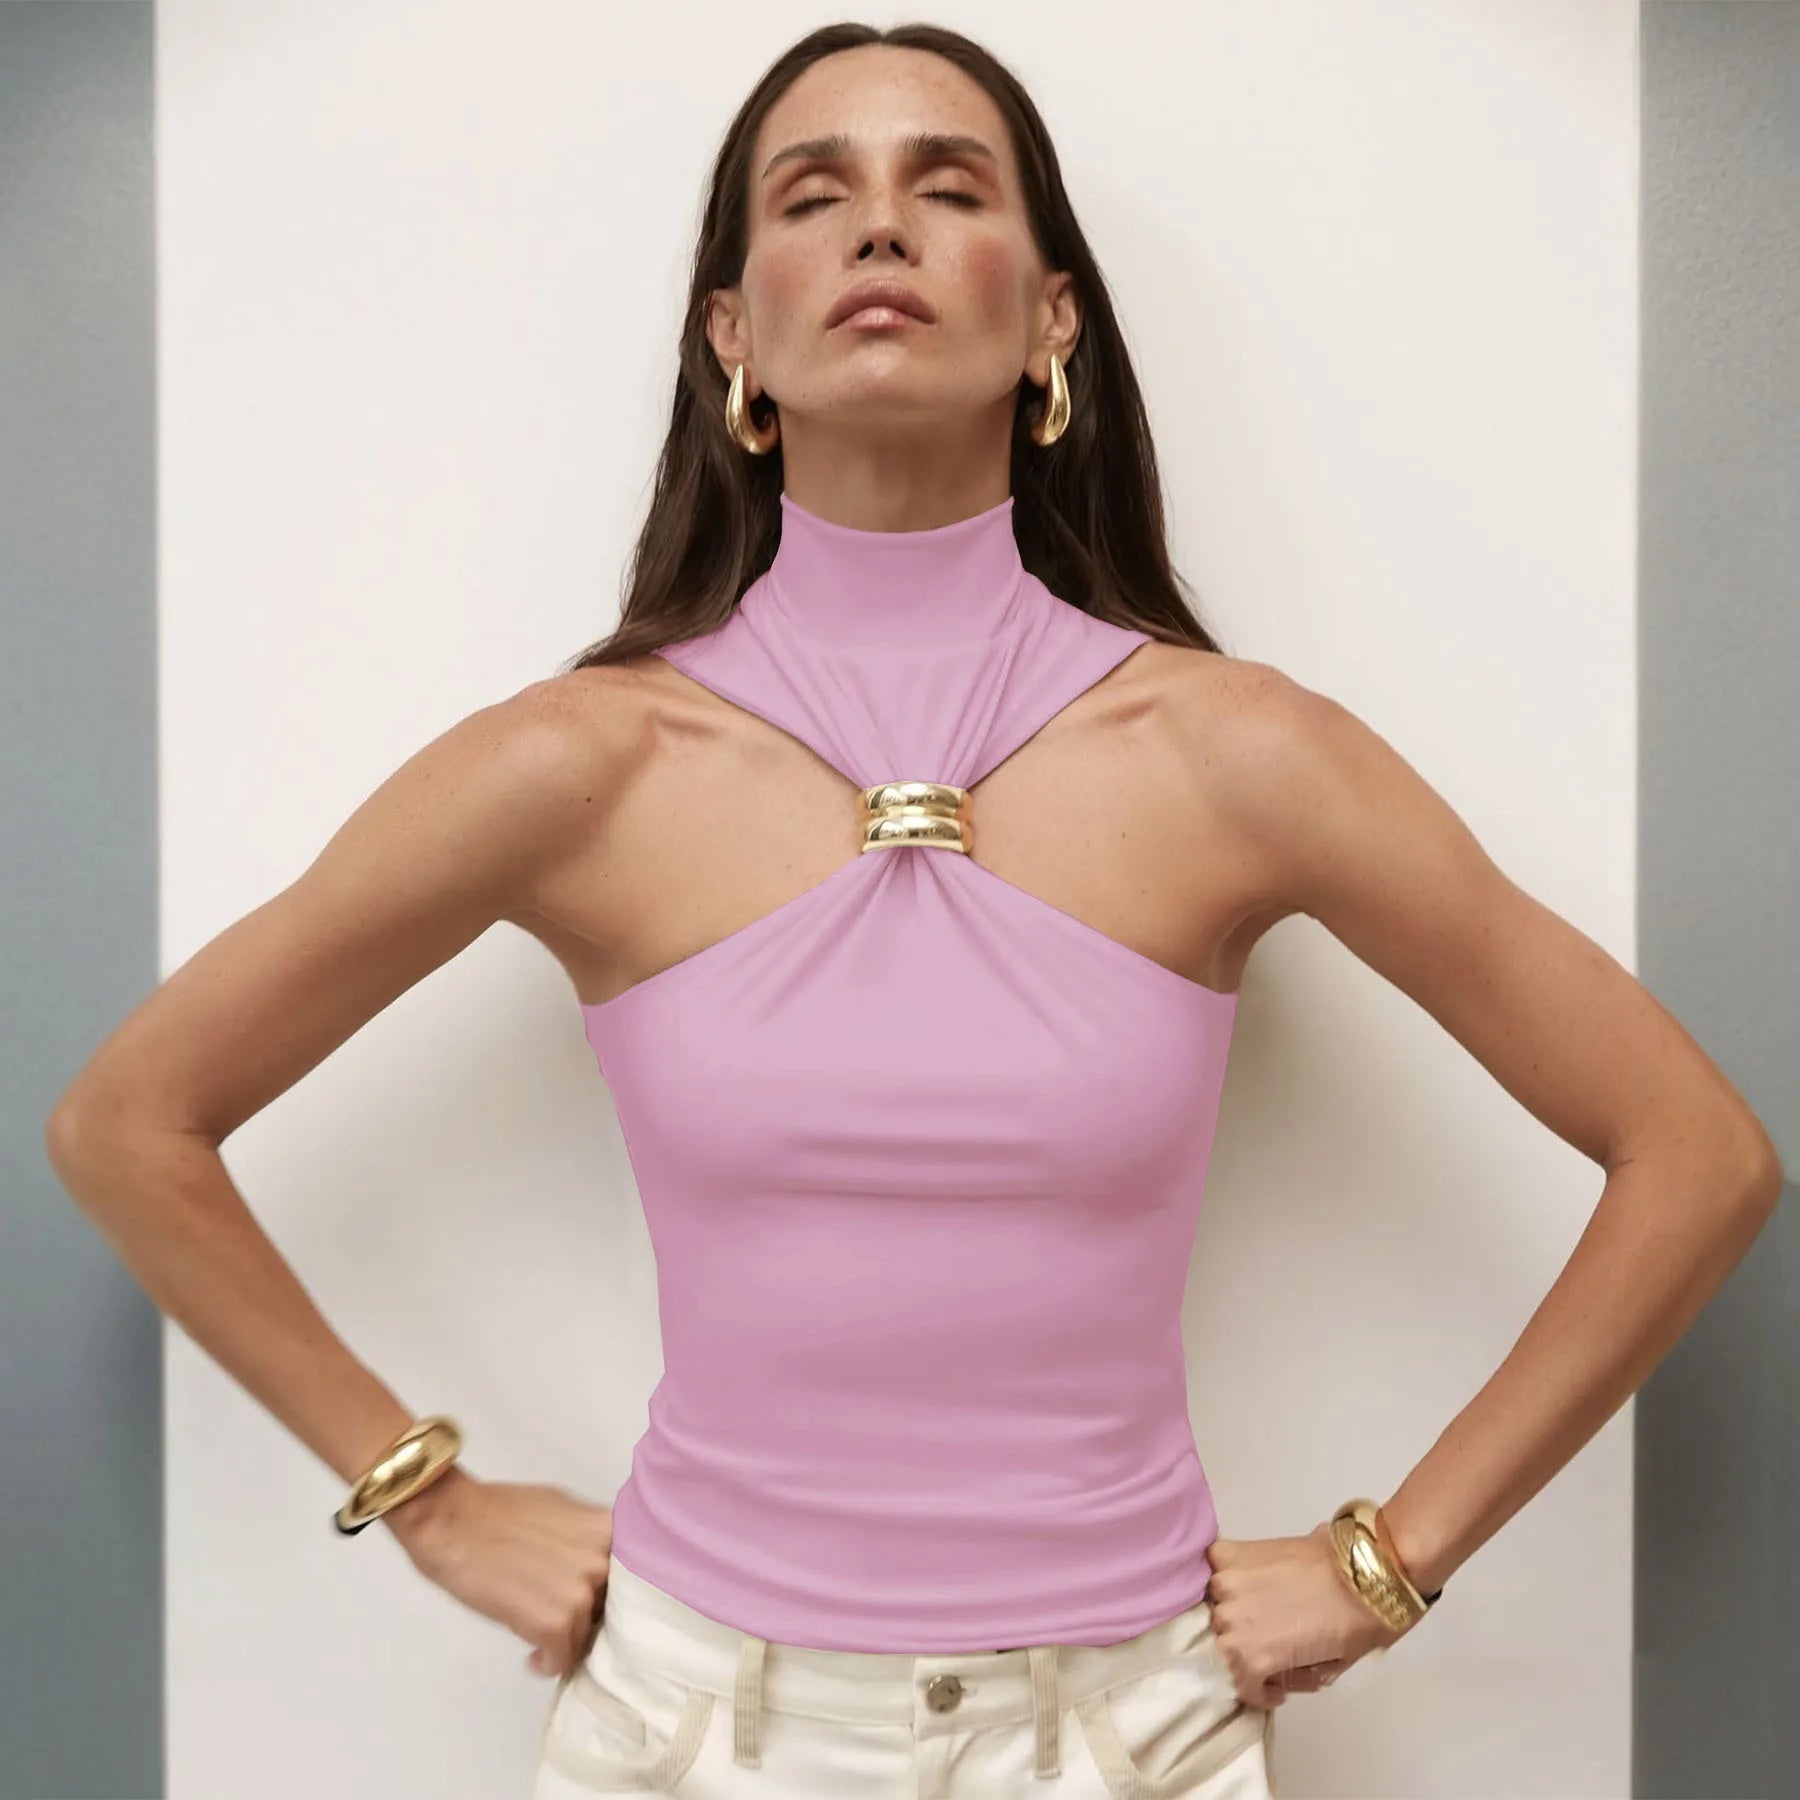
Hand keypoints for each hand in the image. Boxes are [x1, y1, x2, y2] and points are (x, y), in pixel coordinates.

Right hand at [384, 1468, 615, 1678]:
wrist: (453, 1521)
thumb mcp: (563, 1512)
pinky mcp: (555, 1625)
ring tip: (541, 1632)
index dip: (614, 1593)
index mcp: (610, 1530)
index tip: (598, 1603)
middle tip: (566, 1618)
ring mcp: (582, 1594)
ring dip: (566, 1640)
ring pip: (587, 1636)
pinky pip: (562, 1660)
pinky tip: (533, 1654)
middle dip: (591, 1616)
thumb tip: (599, 1564)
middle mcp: (606, 1562)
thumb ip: (590, 1539)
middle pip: (613, 1607)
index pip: (633, 1575)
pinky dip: (548, 1663)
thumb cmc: (500, 1511)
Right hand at [1203, 1521, 1405, 1708]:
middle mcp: (1229, 1621)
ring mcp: (1227, 1583)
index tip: (1277, 1684)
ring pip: (1218, 1604)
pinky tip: (1245, 1577)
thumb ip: (1293, 1674)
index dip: (1261, 1688)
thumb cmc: (1354, 1626)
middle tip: (1276, 1642)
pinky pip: (1214, 1564)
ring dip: (1237, 1608)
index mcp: (1250, 1656)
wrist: (1366, 1573)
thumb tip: (1283, 1672)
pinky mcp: (1232, 1552)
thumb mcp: (1326, 1669)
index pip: (1240, 1682)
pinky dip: (1225, 1571)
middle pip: (1227, 1642)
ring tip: (1263, 1607)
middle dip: (1251, 1647)